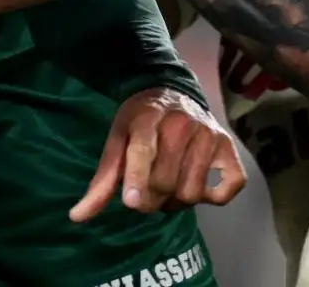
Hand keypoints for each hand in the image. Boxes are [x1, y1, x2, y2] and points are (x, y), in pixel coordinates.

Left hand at [70, 87, 245, 221]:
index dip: (138, 178)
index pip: (144, 150)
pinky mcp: (228, 146)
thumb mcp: (116, 141)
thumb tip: (77, 216)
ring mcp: (209, 134)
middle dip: (151, 199)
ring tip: (168, 187)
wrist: (172, 91)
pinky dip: (216, 196)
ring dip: (177, 201)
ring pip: (192, 191)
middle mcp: (183, 123)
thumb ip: (103, 180)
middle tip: (146, 192)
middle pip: (166, 182)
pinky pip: (231, 184)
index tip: (131, 202)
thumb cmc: (139, 121)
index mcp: (148, 118)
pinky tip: (200, 188)